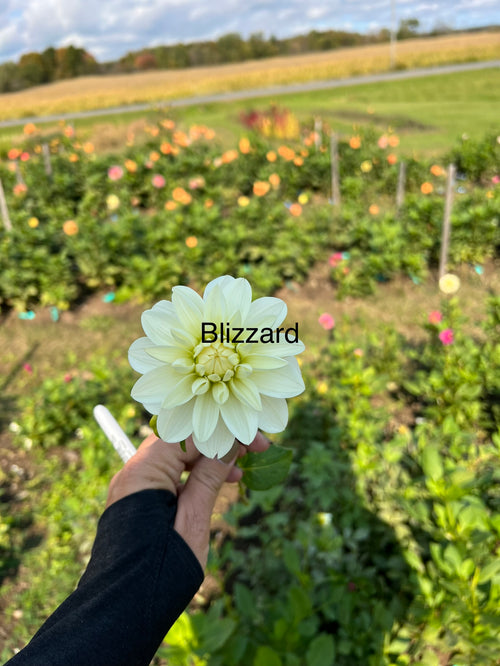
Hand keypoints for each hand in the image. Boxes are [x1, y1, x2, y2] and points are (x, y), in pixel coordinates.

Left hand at [106, 432, 269, 568]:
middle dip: (217, 442)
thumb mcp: (193, 520)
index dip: (224, 433)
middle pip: (182, 441)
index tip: (255, 440)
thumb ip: (209, 478)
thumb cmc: (159, 570)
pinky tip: (219, 483)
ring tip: (241, 472)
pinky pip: (171, 475)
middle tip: (254, 450)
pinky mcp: (141, 500)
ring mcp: (136, 486)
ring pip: (178, 457)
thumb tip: (229, 446)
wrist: (122, 611)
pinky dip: (195, 475)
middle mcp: (135, 471)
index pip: (188, 434)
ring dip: (209, 459)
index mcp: (144, 471)